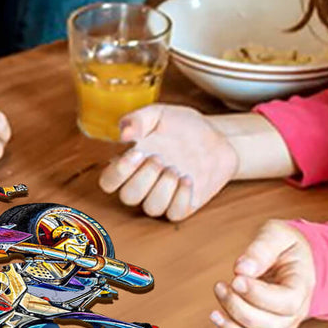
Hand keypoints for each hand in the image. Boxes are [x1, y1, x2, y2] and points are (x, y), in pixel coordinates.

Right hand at [98, 104, 237, 220]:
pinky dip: (180, 197)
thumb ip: (138, 119)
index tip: (137, 152)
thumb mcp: (158, 114)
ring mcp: (164, 196)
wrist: (218, 137)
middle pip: (128, 197)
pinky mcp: (183, 205)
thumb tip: (123, 134)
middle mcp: (144, 184)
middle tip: (160, 158)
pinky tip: (188, 179)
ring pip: (151, 208)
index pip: (109, 181)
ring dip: (163, 188)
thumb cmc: (183, 125)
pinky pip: (174, 214)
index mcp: (131, 163)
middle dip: (143, 178)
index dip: (117, 172)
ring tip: (176, 168)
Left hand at [210, 220, 315, 327]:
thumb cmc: (284, 246)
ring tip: (214, 314)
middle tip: (220, 287)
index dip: (257, 295)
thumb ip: (262, 248)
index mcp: (301, 288)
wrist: (295, 261)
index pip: (285, 303)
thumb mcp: (277, 235)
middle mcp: (295, 315)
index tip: (235, 278)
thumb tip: (242, 269)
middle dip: (238, 309)